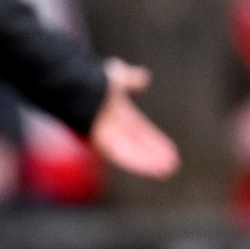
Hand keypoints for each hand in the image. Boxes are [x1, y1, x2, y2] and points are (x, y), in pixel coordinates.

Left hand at [88, 59, 179, 178]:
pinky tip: (153, 168)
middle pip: (137, 145)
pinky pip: (121, 156)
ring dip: (149, 163)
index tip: (170, 150)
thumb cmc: (94, 81)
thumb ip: (130, 80)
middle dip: (154, 156)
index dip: (155, 142)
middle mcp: (113, 128)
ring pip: (131, 153)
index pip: (140, 132)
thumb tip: (145, 77)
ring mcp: (106, 136)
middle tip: (172, 166)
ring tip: (167, 170)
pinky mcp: (101, 143)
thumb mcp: (117, 78)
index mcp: (118, 114)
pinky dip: (137, 162)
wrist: (77, 84)